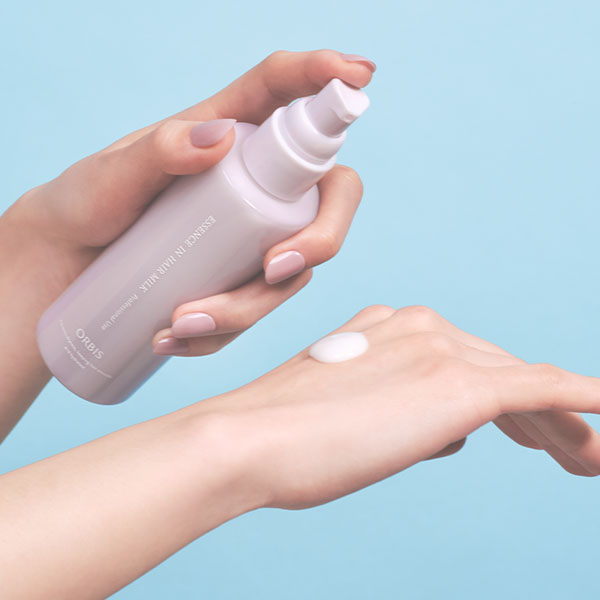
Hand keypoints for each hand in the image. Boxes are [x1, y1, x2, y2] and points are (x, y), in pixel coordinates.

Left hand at [18, 50, 373, 356]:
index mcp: (225, 135)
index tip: (361, 74)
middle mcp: (250, 185)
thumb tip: (221, 138)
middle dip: (320, 238)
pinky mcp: (234, 280)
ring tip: (178, 324)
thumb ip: (159, 151)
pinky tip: (171, 340)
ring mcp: (248, 237)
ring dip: (247, 307)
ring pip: (290, 272)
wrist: (64, 265)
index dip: (327, 77)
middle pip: (324, 201)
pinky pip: (253, 311)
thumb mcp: (111, 176)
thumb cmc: (85, 206)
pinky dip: (221, 334)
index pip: (284, 94)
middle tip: (274, 268)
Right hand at [195, 305, 599, 510]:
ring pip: (524, 385)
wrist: (250, 437)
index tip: (520, 431)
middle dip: (536, 414)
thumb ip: (396, 407)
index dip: (498, 396)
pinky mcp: (460, 385)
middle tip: (565, 451)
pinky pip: (545, 389)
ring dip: (561, 426)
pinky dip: (585, 402)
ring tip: (586, 460)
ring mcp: (440, 351)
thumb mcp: (345, 413)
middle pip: (498, 368)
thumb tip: (445, 429)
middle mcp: (418, 326)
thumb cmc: (282, 436)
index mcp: (388, 327)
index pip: (461, 357)